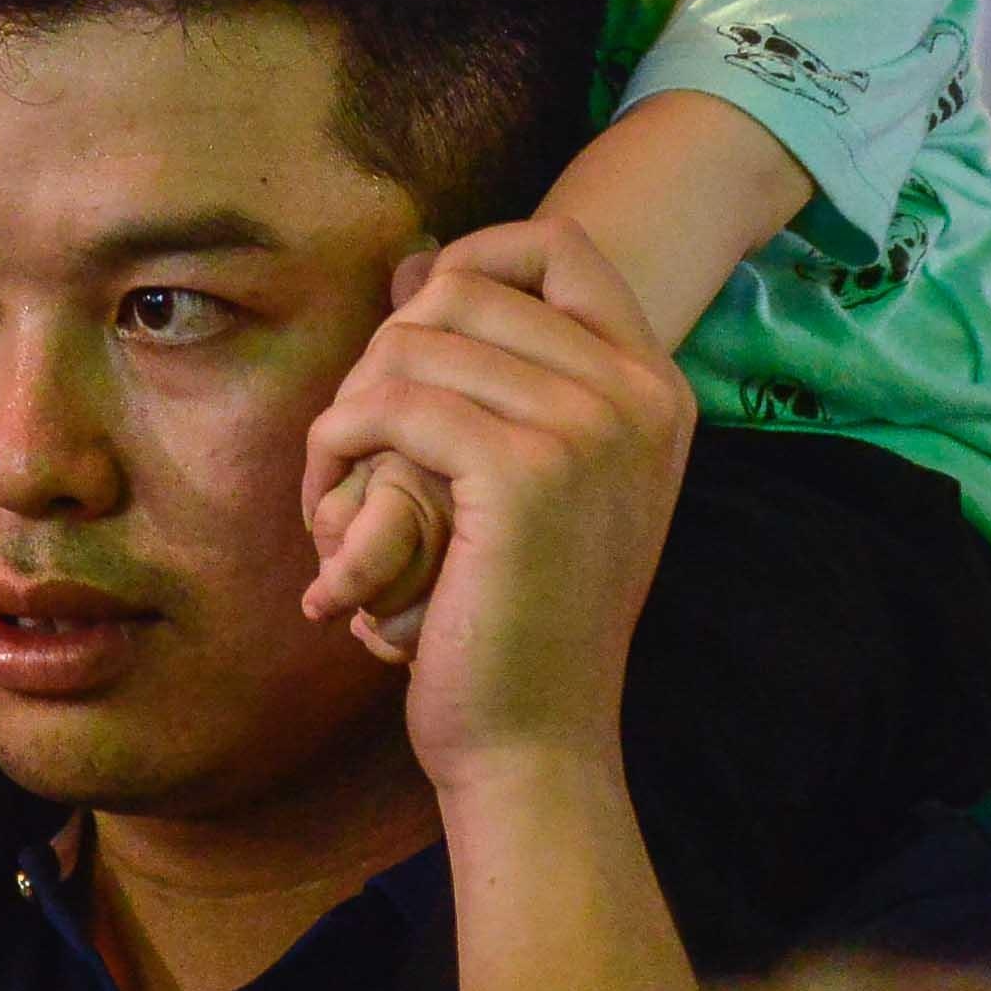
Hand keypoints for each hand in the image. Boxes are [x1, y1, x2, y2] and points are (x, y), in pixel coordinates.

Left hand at [294, 221, 696, 990]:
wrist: (535, 745)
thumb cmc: (521, 621)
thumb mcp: (551, 485)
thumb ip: (518, 382)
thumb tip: (414, 272)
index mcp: (657, 389)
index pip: (559, 245)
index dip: (473, 256)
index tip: (414, 321)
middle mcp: (637, 393)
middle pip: (465, 288)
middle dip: (384, 356)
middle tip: (357, 445)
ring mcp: (589, 426)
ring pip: (415, 342)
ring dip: (351, 408)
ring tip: (339, 488)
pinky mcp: (524, 470)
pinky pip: (392, 401)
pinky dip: (338, 445)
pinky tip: (333, 503)